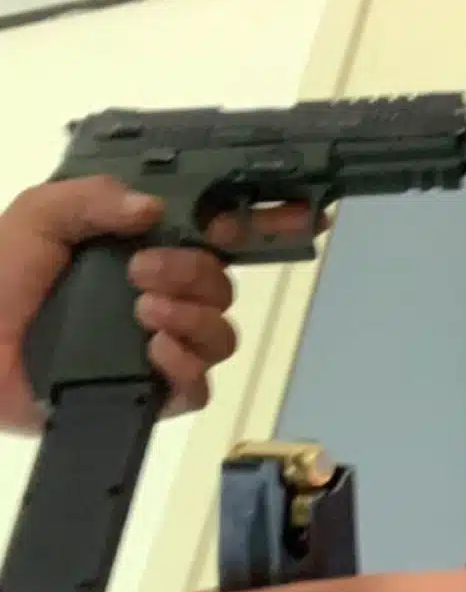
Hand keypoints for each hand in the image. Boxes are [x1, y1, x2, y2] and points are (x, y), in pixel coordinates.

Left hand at [0, 175, 327, 433]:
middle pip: (223, 286)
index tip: (301, 215)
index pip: (217, 236)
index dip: (264, 225)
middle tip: (144, 272)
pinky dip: (186, 367)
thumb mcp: (38, 216)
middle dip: (197, 275)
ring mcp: (159, 347)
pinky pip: (198, 386)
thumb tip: (152, 208)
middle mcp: (162, 297)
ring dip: (194, 319)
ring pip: (221, 335)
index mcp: (144, 251)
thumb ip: (92, 198)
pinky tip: (156, 351)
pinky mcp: (149, 394)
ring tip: (146, 313)